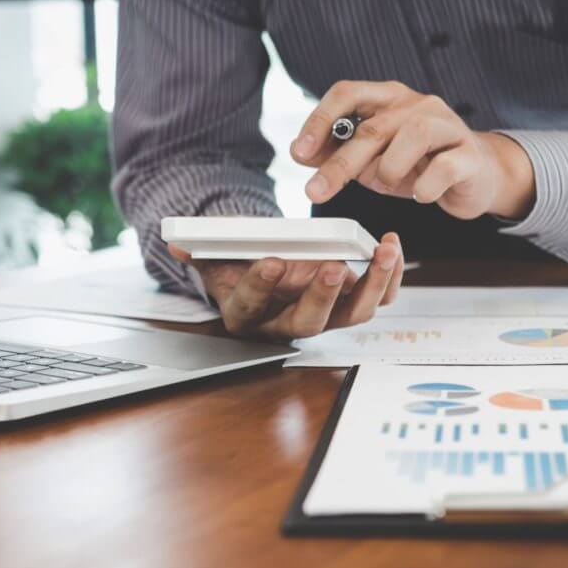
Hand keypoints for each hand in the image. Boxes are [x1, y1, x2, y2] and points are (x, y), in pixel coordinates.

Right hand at [168, 233, 404, 340]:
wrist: (262, 270)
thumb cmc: (239, 265)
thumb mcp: (214, 258)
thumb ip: (199, 251)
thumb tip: (176, 244)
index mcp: (250, 314)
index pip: (253, 305)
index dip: (261, 286)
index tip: (270, 262)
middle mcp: (289, 322)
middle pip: (311, 321)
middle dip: (324, 294)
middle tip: (334, 265)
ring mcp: (326, 314)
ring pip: (354, 313)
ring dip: (372, 285)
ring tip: (383, 251)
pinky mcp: (352, 302)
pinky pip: (377, 298)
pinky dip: (389, 277)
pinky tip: (391, 247)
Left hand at [290, 80, 535, 220]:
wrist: (475, 176)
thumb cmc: (419, 164)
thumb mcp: (373, 159)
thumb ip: (339, 153)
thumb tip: (301, 152)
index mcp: (388, 99)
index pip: (347, 93)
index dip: (320, 120)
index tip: (300, 152)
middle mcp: (417, 105)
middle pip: (372, 128)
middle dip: (340, 164)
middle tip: (316, 191)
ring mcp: (447, 126)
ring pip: (411, 136)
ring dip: (389, 170)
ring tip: (388, 185)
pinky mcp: (469, 154)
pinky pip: (444, 167)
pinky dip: (425, 188)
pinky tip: (421, 195)